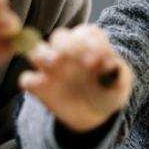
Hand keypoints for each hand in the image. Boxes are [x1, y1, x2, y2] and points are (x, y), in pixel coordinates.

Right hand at [18, 24, 132, 132]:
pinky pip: (27, 79)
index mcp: (87, 43)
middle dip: (71, 46)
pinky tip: (43, 85)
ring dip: (43, 53)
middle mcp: (66, 50)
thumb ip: (119, 74)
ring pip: (36, 49)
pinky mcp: (39, 86)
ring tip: (55, 61)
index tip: (108, 63)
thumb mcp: (121, 83)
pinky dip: (31, 80)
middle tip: (88, 63)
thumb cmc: (108, 90)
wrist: (96, 115)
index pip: (87, 34)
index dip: (96, 44)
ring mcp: (50, 67)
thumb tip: (113, 66)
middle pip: (60, 36)